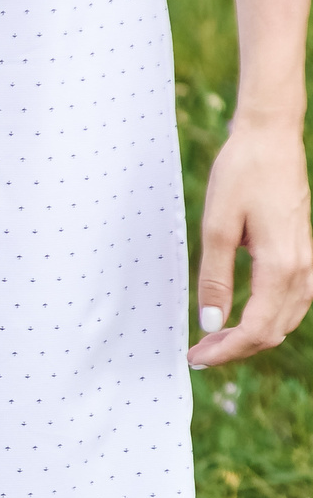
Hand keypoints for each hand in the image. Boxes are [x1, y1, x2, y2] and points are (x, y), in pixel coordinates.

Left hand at [189, 112, 312, 367]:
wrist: (271, 139)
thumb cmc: (241, 174)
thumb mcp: (216, 226)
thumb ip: (215, 277)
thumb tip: (210, 323)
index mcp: (280, 264)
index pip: (258, 328)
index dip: (227, 351)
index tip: (196, 358)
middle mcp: (302, 267)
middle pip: (274, 330)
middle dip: (236, 348)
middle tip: (197, 353)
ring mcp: (309, 260)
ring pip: (287, 319)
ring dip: (252, 335)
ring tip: (212, 339)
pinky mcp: (305, 252)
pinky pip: (294, 300)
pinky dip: (269, 317)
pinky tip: (241, 318)